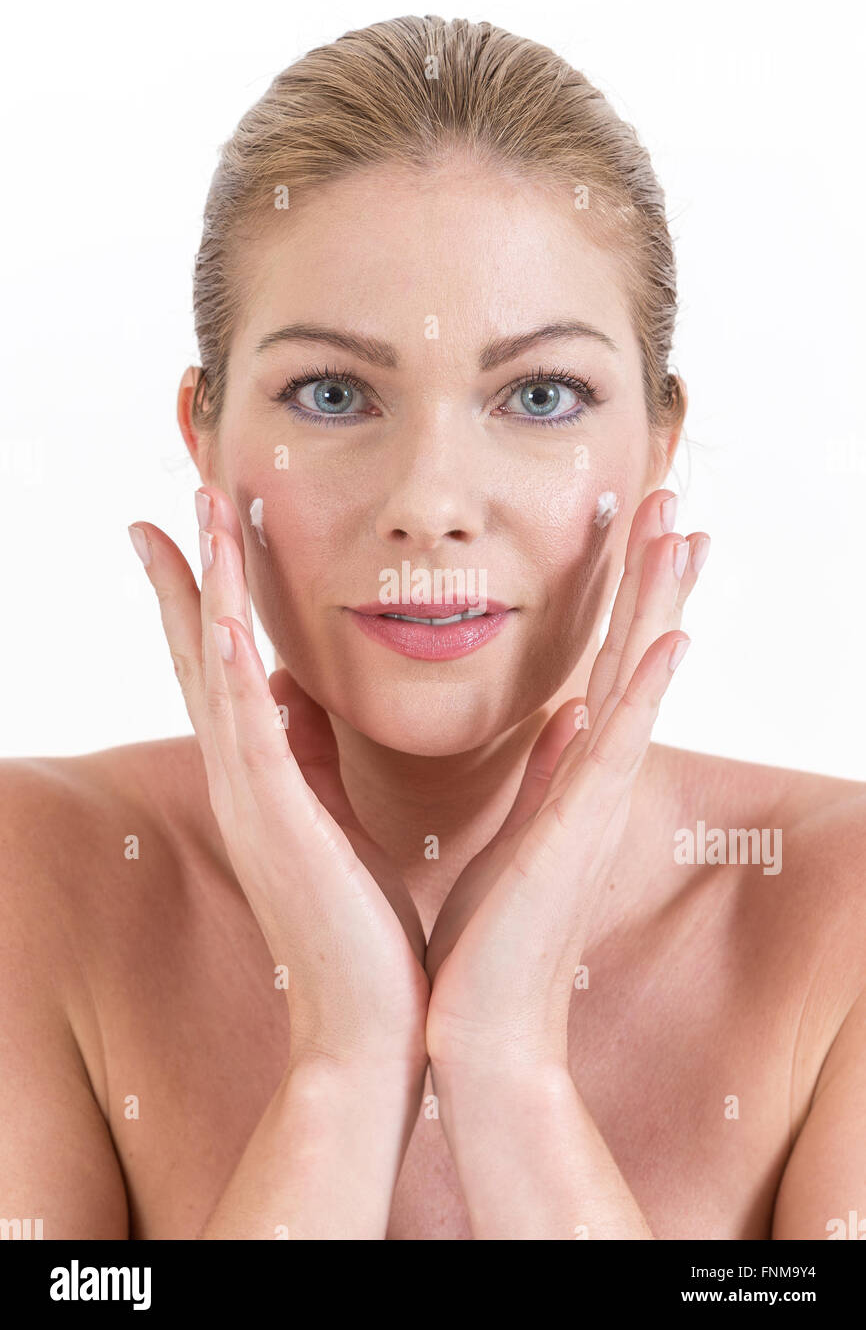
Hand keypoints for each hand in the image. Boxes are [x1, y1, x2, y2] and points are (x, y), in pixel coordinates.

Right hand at [128, 485, 428, 1073]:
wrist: (369, 1022)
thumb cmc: (362, 923)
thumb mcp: (333, 814)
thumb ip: (311, 751)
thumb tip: (299, 690)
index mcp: (261, 775)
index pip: (222, 668)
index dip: (203, 597)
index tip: (193, 531)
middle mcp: (242, 779)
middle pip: (202, 657)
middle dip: (189, 576)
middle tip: (173, 503)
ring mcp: (254, 801)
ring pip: (219, 675)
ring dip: (209, 594)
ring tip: (198, 520)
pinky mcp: (281, 825)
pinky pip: (250, 735)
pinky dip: (234, 676)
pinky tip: (227, 623)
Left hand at [424, 490, 708, 1072]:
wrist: (476, 1024)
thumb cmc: (487, 937)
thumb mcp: (512, 832)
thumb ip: (544, 772)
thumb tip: (560, 719)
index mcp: (570, 774)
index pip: (602, 665)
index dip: (621, 598)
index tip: (633, 534)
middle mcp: (592, 778)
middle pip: (630, 655)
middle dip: (650, 577)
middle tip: (669, 500)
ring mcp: (593, 802)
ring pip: (635, 680)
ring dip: (660, 603)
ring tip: (682, 530)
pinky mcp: (579, 832)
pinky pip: (617, 747)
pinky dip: (647, 691)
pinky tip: (673, 638)